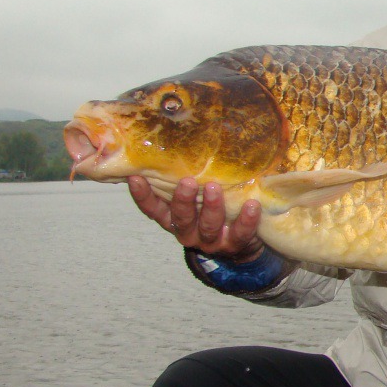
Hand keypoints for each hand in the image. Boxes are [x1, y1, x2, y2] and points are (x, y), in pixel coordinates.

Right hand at [127, 176, 264, 262]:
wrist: (240, 244)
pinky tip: (251, 205)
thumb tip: (181, 142)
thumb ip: (186, 180)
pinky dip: (246, 220)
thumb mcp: (195, 198)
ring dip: (211, 207)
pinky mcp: (234, 245)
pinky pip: (240, 234)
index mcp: (173, 218)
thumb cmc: (212, 211)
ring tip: (214, 188)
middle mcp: (188, 232)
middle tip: (187, 182)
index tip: (135, 178)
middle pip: (181, 218)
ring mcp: (210, 241)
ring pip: (208, 226)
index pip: (153, 209)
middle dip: (183, 201)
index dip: (143, 196)